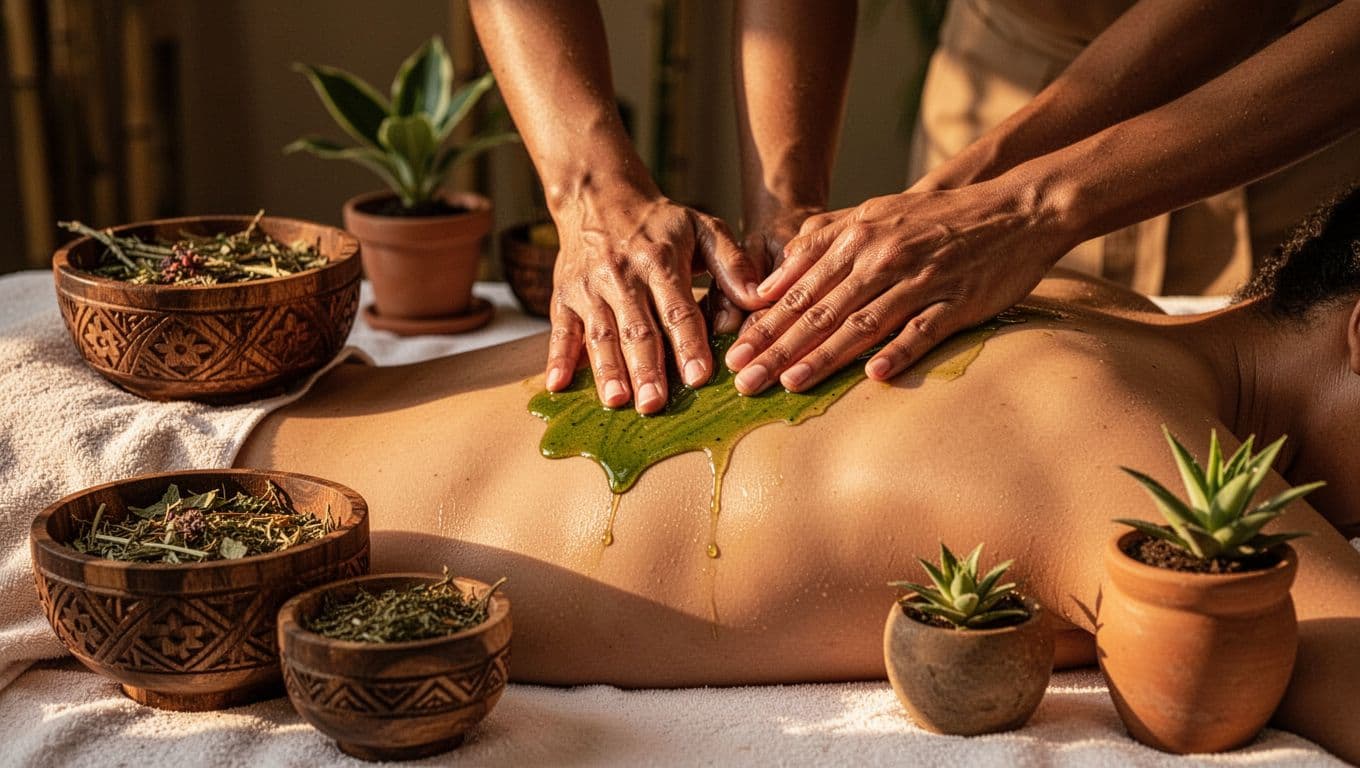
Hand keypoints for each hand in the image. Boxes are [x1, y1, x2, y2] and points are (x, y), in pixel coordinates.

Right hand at [547, 185, 763, 413]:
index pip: (677, 309)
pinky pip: (560, 331)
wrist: (599, 198)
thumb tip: (758, 298)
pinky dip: (557, 359)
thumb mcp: (703, 227)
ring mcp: (589, 289)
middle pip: (637, 329)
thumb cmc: (660, 224)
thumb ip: (732, 263)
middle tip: (654, 404)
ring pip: (600, 334)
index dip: (688, 343)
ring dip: (607, 370)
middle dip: (646, 368)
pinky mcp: (564, 298)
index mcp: (660, 261)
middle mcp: (622, 276)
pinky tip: (557, 386)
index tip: (698, 376)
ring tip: (617, 402)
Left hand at [723, 183, 1070, 393]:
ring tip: (790, 384)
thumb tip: (774, 275)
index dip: (764, 323)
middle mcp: (882, 257)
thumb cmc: (937, 218)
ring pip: (862, 323)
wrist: (1014, 207)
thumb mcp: (874, 214)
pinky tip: (875, 376)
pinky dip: (899, 351)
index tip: (734, 352)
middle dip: (777, 348)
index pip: (800, 289)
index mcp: (858, 237)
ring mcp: (920, 280)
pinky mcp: (957, 301)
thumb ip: (822, 241)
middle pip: (820, 311)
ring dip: (823, 356)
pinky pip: (923, 329)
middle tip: (744, 381)